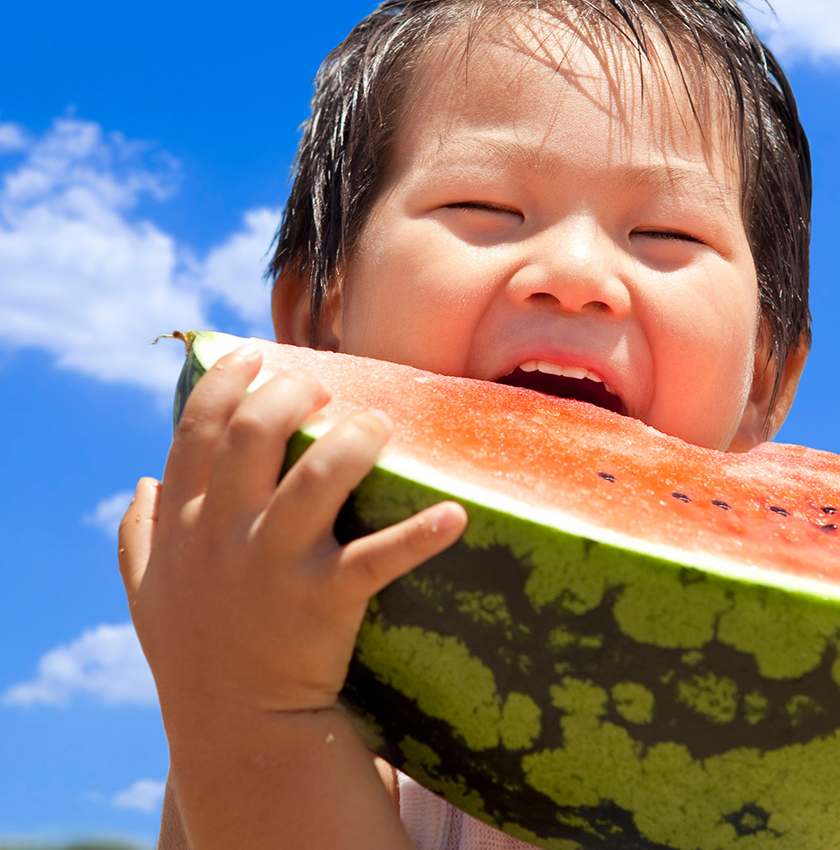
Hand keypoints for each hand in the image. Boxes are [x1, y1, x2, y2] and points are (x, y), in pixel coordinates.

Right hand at [120, 342, 464, 849]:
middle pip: (254, 432)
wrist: (236, 727)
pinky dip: (421, 534)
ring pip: (319, 477)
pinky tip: (455, 514)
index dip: (226, 382)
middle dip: (292, 393)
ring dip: (356, 439)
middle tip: (325, 389)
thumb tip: (142, 483)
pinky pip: (380, 558)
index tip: (256, 358)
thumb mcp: (147, 591)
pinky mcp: (325, 599)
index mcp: (186, 523)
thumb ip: (140, 534)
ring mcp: (276, 564)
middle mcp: (226, 534)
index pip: (197, 429)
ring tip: (379, 426)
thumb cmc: (195, 651)